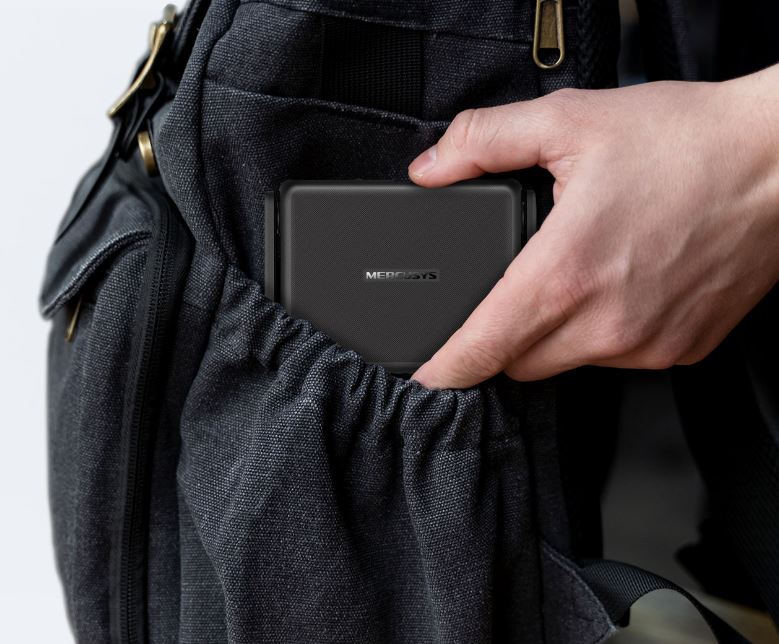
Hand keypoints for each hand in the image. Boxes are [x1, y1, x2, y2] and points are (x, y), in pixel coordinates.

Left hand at [408, 67, 778, 388]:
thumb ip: (484, 142)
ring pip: (566, 364)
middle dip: (499, 339)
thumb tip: (431, 168)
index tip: (425, 377)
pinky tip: (619, 285)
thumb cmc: (687, 142)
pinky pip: (616, 360)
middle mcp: (605, 324)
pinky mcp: (679, 350)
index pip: (482, 350)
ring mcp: (645, 345)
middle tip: (510, 292)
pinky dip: (602, 335)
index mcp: (565, 275)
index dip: (445, 369)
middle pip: (517, 364)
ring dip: (553, 335)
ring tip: (578, 275)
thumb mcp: (569, 120)